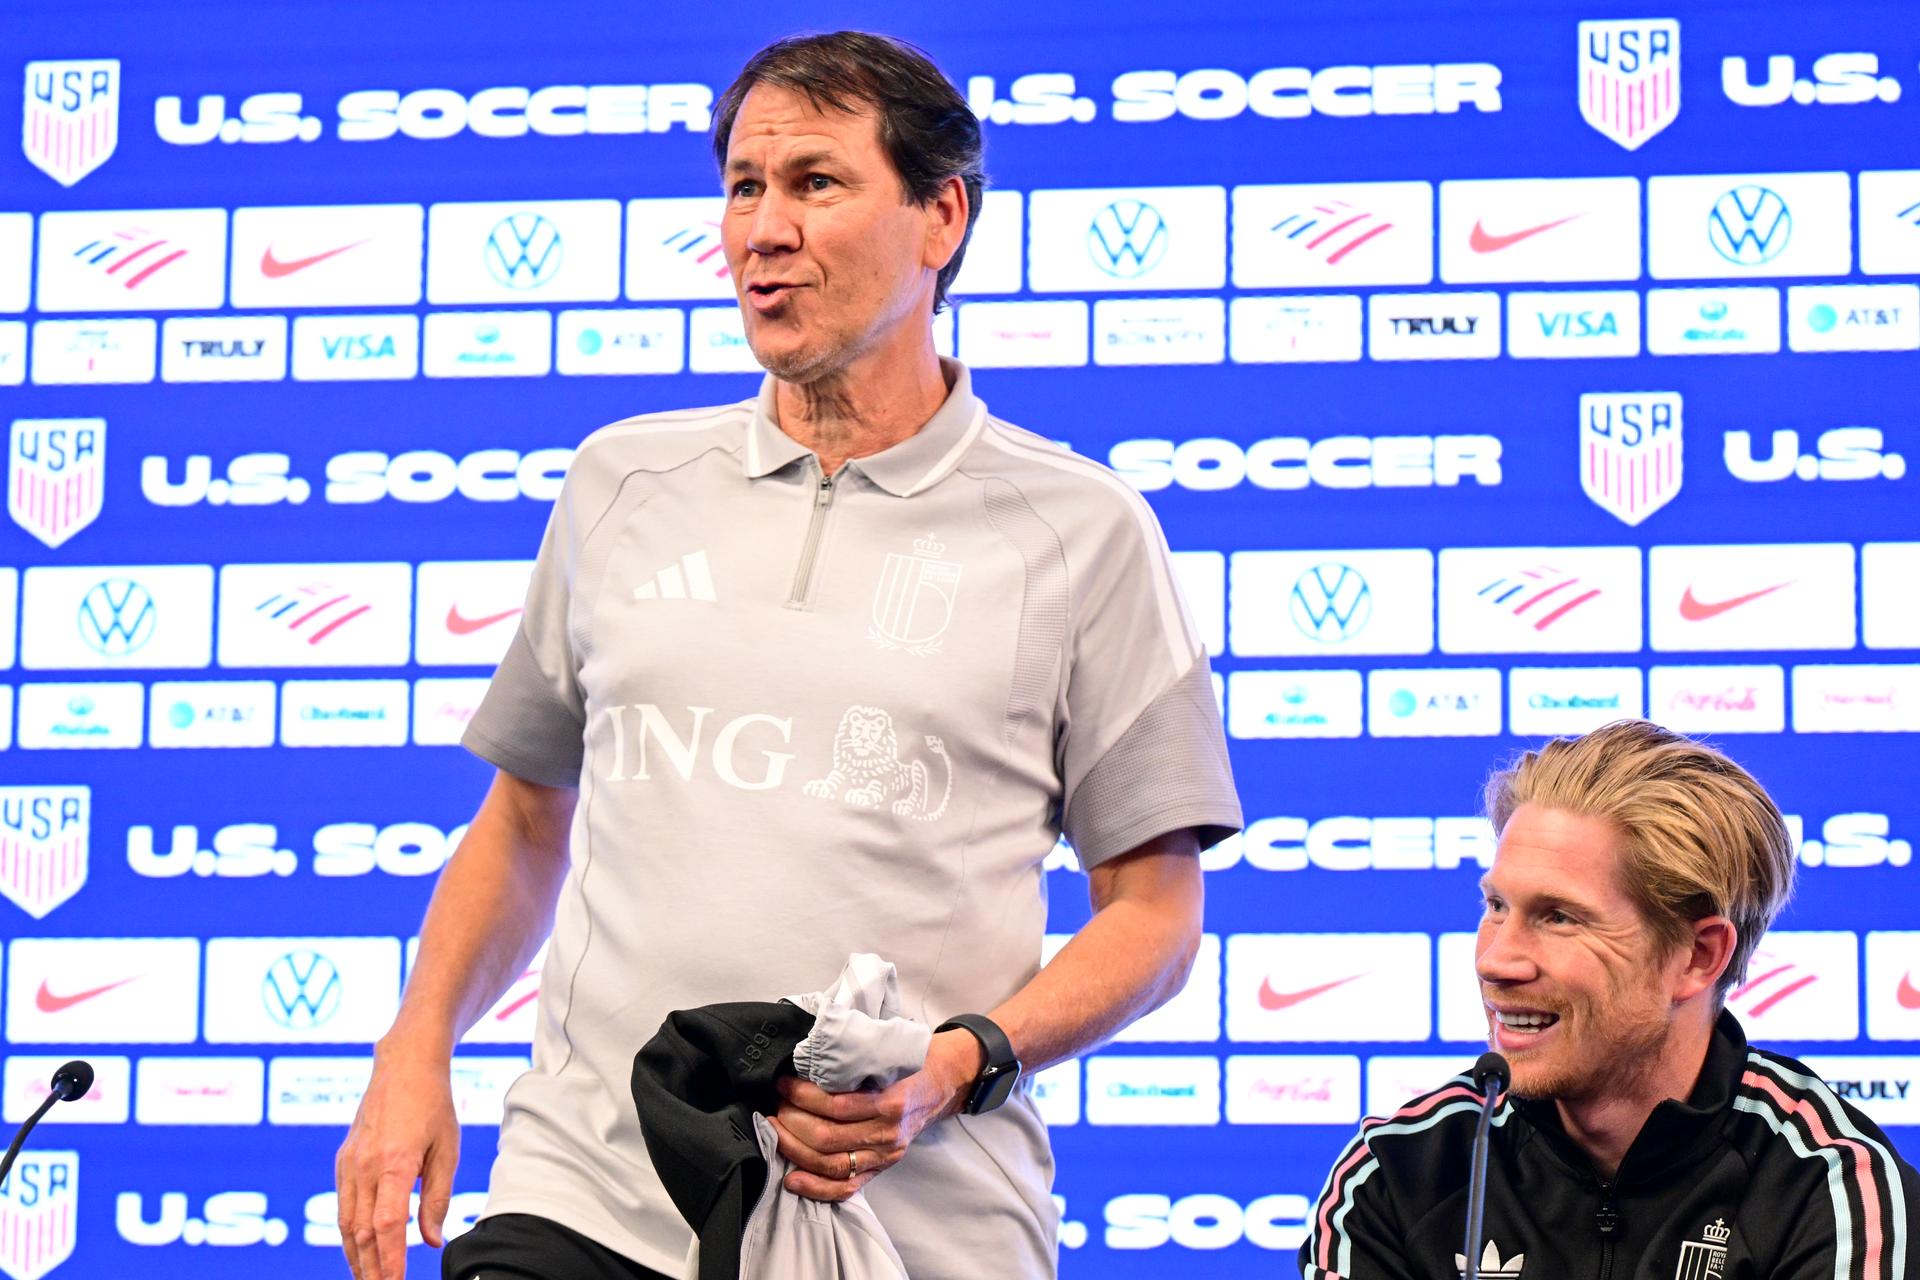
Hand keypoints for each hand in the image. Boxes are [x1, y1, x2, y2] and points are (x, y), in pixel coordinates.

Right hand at [335, 1042, 459, 1279]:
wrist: (403, 1066)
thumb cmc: (432, 1105)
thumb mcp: (446, 1149)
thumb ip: (437, 1198)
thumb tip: (431, 1241)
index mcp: (394, 1163)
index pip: (386, 1225)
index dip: (390, 1260)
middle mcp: (365, 1166)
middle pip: (361, 1231)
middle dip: (370, 1269)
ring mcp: (349, 1163)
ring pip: (346, 1223)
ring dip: (355, 1257)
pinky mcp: (343, 1161)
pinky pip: (343, 1206)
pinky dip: (348, 1234)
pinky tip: (358, 1251)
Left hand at [769, 1028, 984, 1201]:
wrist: (946, 1082)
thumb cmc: (913, 1061)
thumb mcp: (890, 1050)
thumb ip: (855, 1057)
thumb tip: (809, 1054)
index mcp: (891, 1102)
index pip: (836, 1106)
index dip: (802, 1095)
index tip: (783, 1082)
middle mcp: (888, 1134)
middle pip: (827, 1137)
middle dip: (792, 1121)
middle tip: (775, 1105)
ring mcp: (885, 1155)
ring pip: (830, 1164)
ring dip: (795, 1148)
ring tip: (774, 1131)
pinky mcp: (881, 1168)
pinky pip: (846, 1188)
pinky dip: (816, 1188)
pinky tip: (791, 1179)